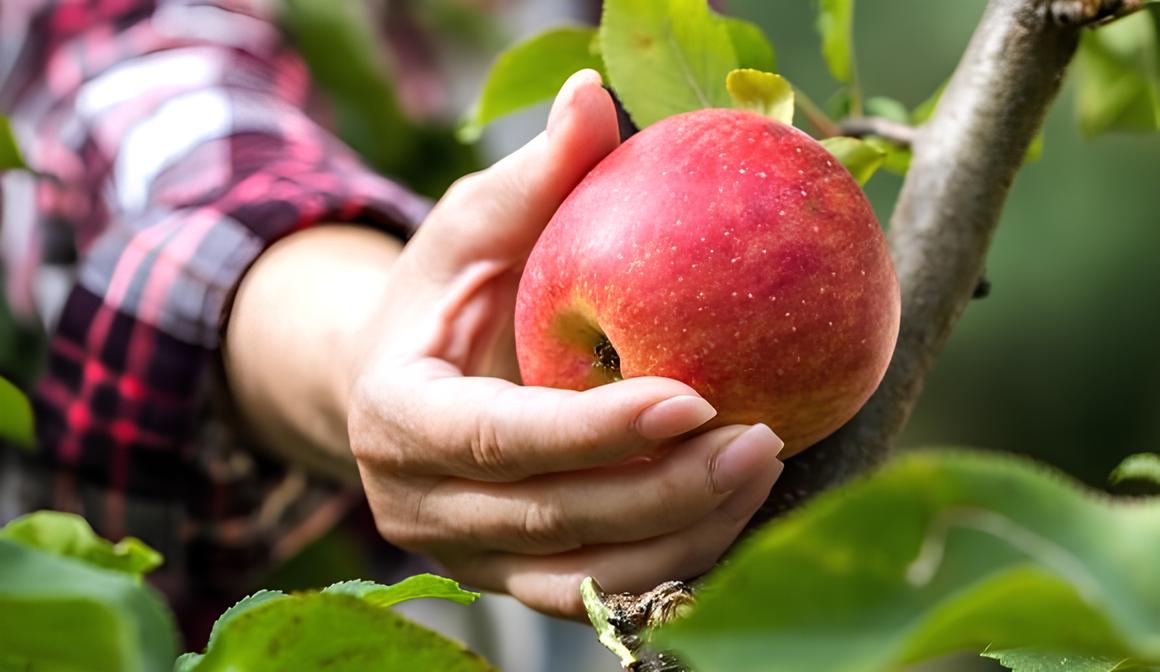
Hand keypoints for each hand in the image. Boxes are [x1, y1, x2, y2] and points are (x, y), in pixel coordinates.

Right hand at [343, 71, 785, 616]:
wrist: (396, 387)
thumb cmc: (442, 295)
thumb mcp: (471, 228)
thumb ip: (532, 178)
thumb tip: (596, 96)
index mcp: (397, 418)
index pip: (495, 439)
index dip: (591, 430)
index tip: (692, 397)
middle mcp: (421, 506)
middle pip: (554, 518)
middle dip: (665, 490)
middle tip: (764, 439)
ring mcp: (467, 556)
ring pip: (585, 576)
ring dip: (684, 536)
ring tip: (765, 471)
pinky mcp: (512, 579)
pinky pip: (599, 592)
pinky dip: (671, 565)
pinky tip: (737, 517)